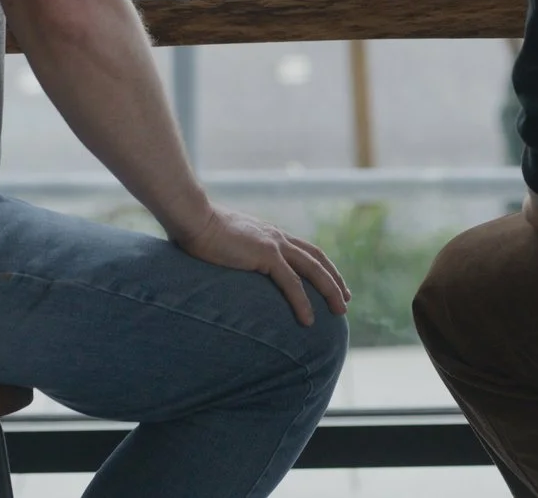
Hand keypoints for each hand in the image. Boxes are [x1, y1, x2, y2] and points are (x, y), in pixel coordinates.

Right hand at [172, 206, 352, 325]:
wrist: (192, 217)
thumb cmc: (200, 230)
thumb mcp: (225, 242)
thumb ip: (236, 252)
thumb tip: (231, 263)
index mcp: (270, 234)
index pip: (306, 250)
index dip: (323, 267)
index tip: (333, 283)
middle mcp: (277, 237)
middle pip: (317, 259)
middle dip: (334, 280)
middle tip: (345, 301)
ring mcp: (273, 244)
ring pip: (313, 270)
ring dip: (329, 290)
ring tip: (339, 312)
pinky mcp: (265, 255)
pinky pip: (291, 283)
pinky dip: (303, 302)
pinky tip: (308, 320)